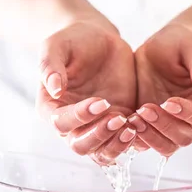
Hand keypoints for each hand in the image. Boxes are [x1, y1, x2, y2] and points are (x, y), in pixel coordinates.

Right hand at [36, 20, 137, 164]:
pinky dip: (130, 141)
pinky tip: (140, 125)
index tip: (101, 102)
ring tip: (131, 128)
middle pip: (80, 146)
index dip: (80, 117)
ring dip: (115, 145)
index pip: (61, 123)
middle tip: (118, 119)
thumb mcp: (57, 46)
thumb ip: (50, 66)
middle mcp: (71, 123)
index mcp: (51, 107)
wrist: (99, 39)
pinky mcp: (116, 124)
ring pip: (101, 152)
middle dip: (99, 136)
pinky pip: (120, 144)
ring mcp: (95, 126)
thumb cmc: (73, 40)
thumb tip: (54, 89)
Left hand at [130, 24, 191, 155]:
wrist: (161, 47)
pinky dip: (136, 138)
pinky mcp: (152, 129)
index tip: (169, 102)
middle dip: (165, 126)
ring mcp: (173, 128)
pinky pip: (147, 144)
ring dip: (150, 136)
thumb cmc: (182, 44)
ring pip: (167, 147)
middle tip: (145, 109)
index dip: (187, 114)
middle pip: (185, 137)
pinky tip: (125, 123)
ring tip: (133, 118)